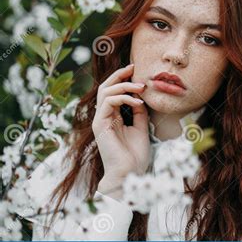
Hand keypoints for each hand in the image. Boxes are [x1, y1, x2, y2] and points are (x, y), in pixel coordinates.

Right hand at [92, 64, 149, 197]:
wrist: (130, 173)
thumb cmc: (135, 155)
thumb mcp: (141, 127)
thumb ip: (139, 112)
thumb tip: (141, 97)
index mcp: (113, 117)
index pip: (113, 91)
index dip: (123, 79)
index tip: (136, 70)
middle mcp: (104, 117)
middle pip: (105, 87)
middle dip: (119, 75)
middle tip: (134, 68)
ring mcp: (100, 120)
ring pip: (105, 92)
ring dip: (124, 85)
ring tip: (141, 87)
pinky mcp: (100, 125)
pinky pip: (108, 103)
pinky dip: (123, 98)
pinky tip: (138, 102)